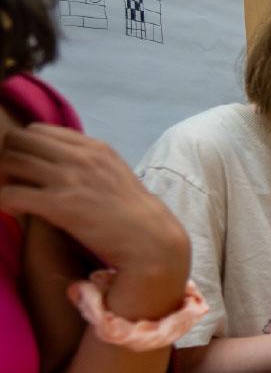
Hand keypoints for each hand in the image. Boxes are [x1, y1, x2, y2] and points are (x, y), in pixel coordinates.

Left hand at [0, 123, 188, 281]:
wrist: (152, 241)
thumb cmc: (133, 215)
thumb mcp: (115, 175)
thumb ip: (89, 163)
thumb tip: (63, 162)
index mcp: (94, 148)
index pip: (38, 130)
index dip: (25, 148)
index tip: (28, 170)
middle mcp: (81, 157)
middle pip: (19, 141)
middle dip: (9, 160)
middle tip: (14, 183)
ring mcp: (71, 179)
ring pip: (10, 162)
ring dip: (4, 179)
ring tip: (14, 198)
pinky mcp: (61, 205)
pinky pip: (11, 193)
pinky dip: (4, 201)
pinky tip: (14, 212)